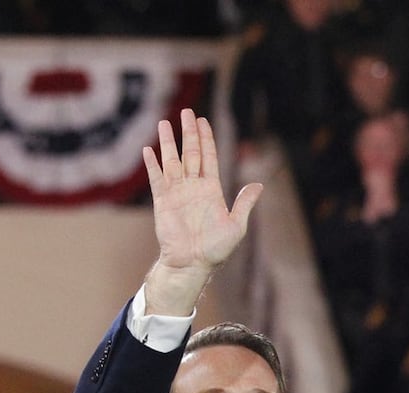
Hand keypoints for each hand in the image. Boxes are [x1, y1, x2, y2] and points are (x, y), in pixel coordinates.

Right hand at [141, 109, 261, 314]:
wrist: (192, 264)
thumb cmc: (215, 250)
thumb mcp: (236, 225)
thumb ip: (245, 203)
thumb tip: (259, 184)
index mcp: (211, 189)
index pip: (209, 156)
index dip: (207, 138)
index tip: (203, 121)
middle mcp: (193, 187)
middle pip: (192, 152)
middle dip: (189, 132)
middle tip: (188, 112)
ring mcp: (177, 193)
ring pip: (172, 161)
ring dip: (169, 142)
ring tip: (165, 123)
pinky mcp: (162, 202)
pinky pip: (157, 179)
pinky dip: (153, 164)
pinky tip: (149, 150)